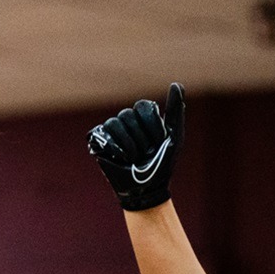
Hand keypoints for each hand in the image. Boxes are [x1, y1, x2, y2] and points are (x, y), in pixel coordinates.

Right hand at [88, 82, 183, 211]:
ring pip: (114, 122)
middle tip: (145, 153)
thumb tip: (176, 84)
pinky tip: (119, 158)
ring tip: (133, 157)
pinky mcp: (98, 142)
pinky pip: (100, 133)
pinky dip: (113, 146)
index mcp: (144, 118)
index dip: (151, 125)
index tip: (158, 142)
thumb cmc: (162, 164)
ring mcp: (111, 132)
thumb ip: (176, 111)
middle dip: (140, 137)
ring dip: (127, 143)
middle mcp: (127, 122)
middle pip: (127, 114)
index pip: (142, 106)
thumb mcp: (175, 136)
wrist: (145, 189)